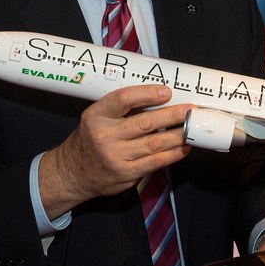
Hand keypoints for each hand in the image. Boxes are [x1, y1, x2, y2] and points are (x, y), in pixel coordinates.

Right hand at [38, 84, 190, 217]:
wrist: (72, 173)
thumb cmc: (90, 140)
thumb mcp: (97, 118)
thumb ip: (122, 109)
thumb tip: (159, 98)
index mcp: (96, 116)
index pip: (124, 99)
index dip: (147, 93)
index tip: (166, 91)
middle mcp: (105, 136)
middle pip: (145, 122)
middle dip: (172, 114)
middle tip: (189, 109)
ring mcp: (116, 157)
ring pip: (154, 143)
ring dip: (177, 134)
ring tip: (191, 127)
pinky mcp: (127, 174)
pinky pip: (155, 162)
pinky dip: (173, 154)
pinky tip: (183, 147)